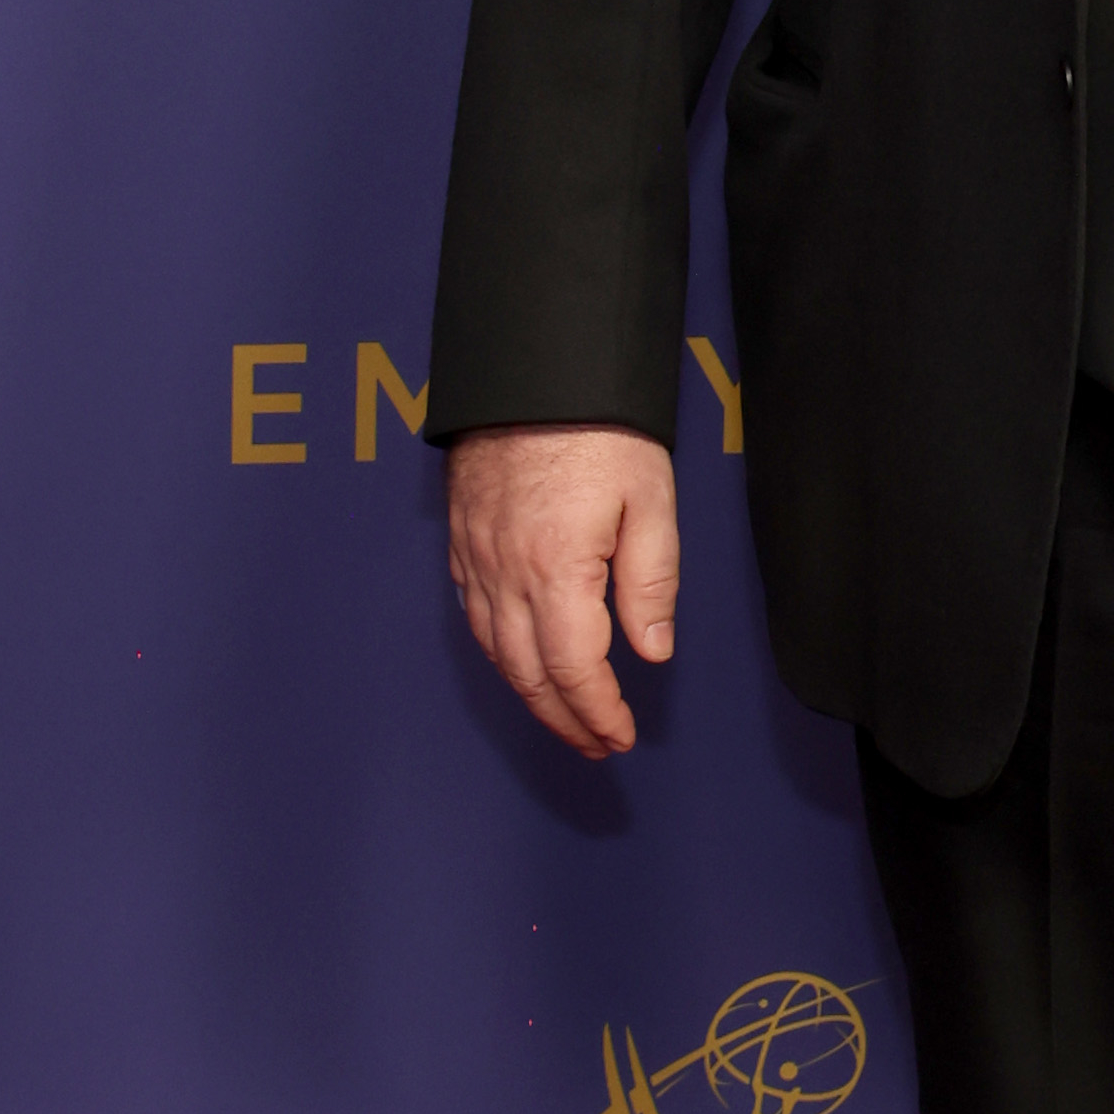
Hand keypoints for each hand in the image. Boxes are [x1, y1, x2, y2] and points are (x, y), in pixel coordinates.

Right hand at [449, 424, 680, 759]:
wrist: (531, 369)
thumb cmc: (599, 429)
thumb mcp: (650, 502)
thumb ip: (651, 582)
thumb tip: (651, 652)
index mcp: (555, 571)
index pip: (574, 669)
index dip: (597, 713)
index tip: (619, 737)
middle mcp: (504, 573)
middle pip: (527, 673)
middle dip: (563, 718)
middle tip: (595, 744)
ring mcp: (475, 557)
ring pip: (494, 651)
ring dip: (529, 694)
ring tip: (564, 717)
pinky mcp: (462, 538)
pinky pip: (474, 615)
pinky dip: (500, 653)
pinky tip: (521, 660)